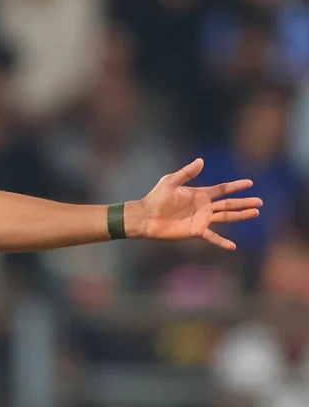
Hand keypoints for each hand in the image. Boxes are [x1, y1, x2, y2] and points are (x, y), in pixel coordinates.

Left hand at [127, 158, 261, 249]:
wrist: (146, 217)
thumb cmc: (156, 198)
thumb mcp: (171, 182)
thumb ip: (187, 173)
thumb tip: (201, 160)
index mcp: (199, 194)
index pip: (222, 189)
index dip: (235, 186)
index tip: (249, 183)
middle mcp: (203, 206)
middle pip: (228, 204)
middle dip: (244, 202)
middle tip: (260, 202)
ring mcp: (201, 219)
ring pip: (225, 217)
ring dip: (240, 216)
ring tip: (255, 213)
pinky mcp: (196, 231)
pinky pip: (212, 237)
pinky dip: (221, 242)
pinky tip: (233, 246)